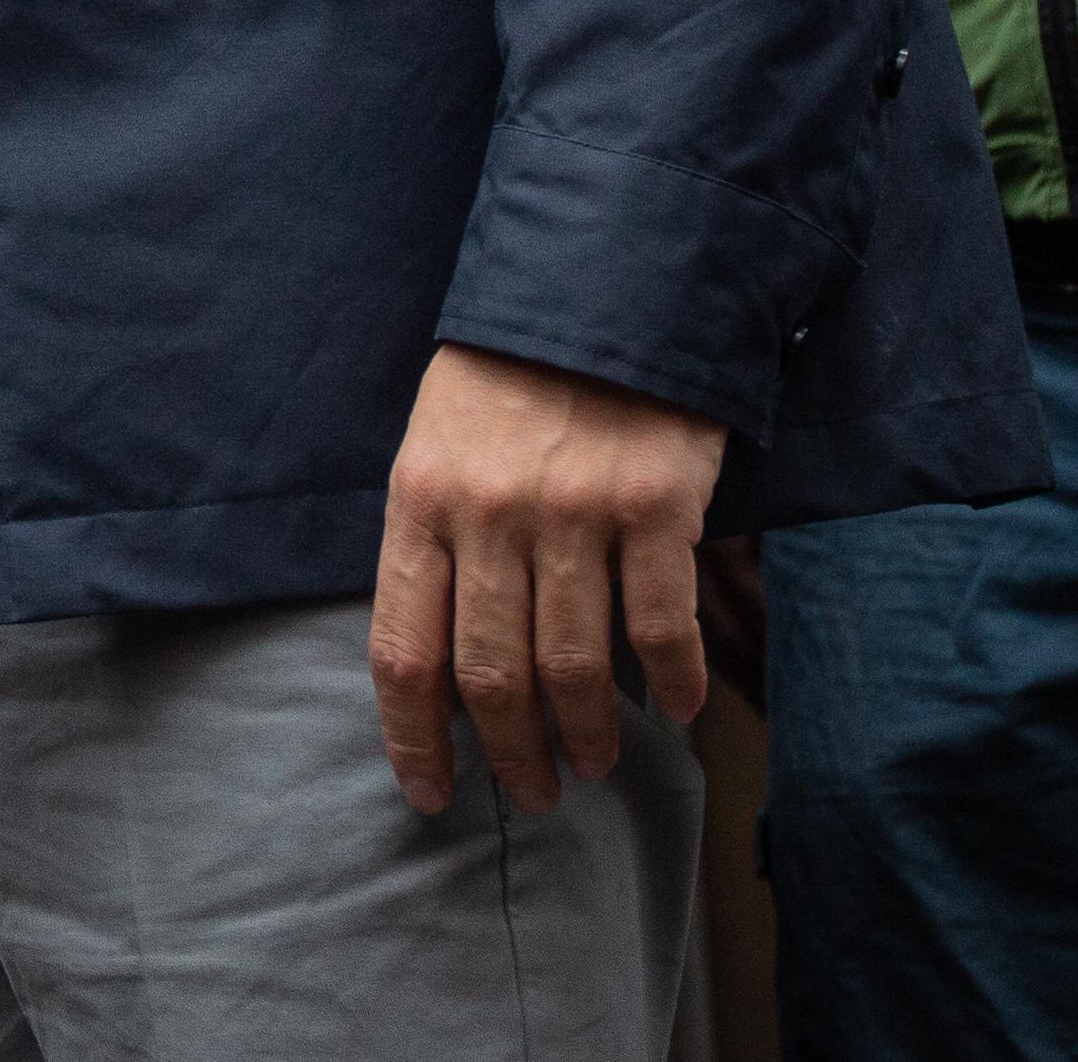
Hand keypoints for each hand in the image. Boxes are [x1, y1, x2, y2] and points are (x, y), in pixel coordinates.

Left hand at [367, 343, 723, 814]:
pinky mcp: (656, 505)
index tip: (429, 795)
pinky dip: (672, 683)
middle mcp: (491, 514)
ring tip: (596, 763)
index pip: (402, 650)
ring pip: (575, 666)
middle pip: (491, 676)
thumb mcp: (434, 442)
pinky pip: (661, 625)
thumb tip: (440, 661)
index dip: (413, 738)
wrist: (602, 281)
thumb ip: (434, 540)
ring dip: (587, 735)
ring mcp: (575, 512)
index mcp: (420, 499)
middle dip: (511, 755)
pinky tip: (675, 710)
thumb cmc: (509, 375)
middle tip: (535, 792)